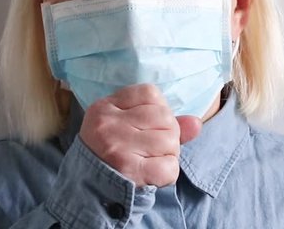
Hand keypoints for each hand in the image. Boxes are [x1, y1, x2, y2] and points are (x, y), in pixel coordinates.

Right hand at [79, 84, 201, 186]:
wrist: (87, 190)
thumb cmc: (112, 154)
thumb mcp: (126, 127)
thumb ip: (163, 120)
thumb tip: (196, 123)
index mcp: (105, 107)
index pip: (150, 93)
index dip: (159, 110)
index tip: (148, 126)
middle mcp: (108, 124)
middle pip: (165, 116)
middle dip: (168, 135)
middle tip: (150, 149)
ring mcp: (117, 147)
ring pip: (170, 140)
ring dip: (169, 154)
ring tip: (150, 161)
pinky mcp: (128, 171)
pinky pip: (169, 167)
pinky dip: (168, 174)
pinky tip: (152, 175)